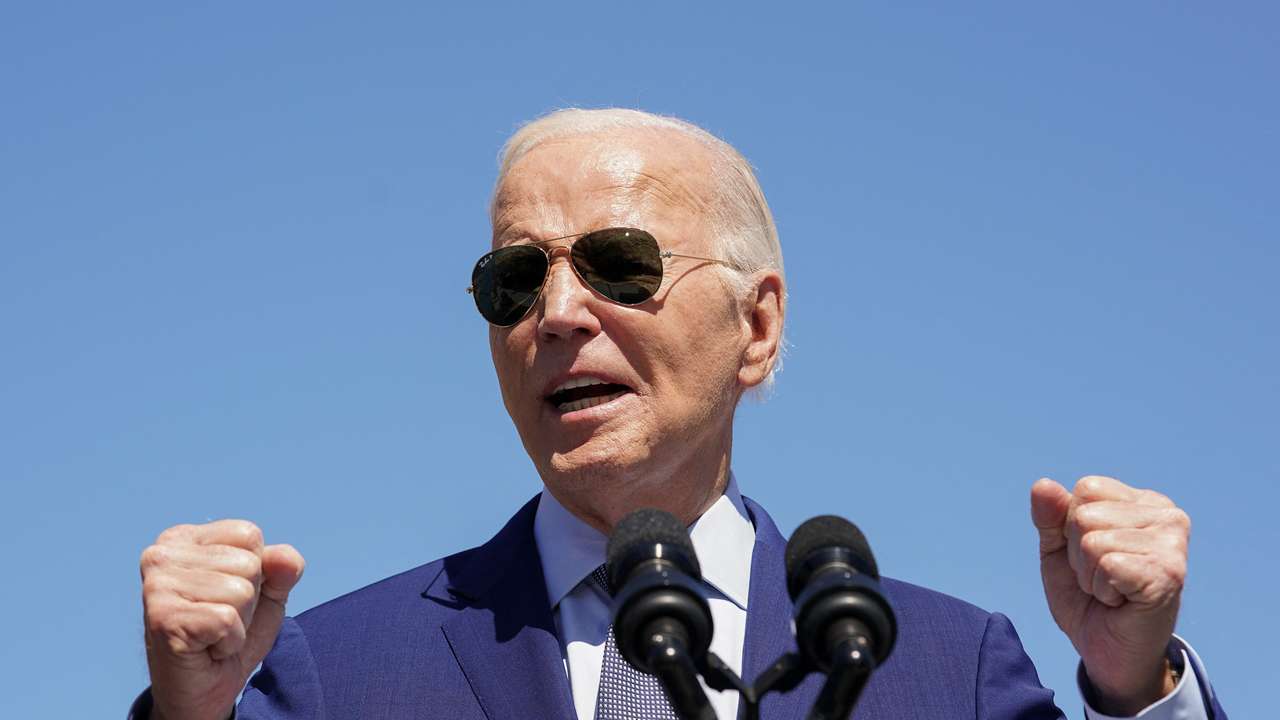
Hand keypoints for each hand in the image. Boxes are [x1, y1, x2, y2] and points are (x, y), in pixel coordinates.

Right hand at [140, 520, 304, 719]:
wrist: (205, 691)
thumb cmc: (232, 633)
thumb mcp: (268, 593)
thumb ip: (282, 568)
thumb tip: (285, 558)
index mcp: (184, 538)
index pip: (249, 534)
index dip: (257, 570)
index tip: (228, 595)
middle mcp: (161, 555)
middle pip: (248, 563)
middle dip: (247, 600)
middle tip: (219, 621)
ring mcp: (157, 586)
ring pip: (241, 591)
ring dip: (238, 623)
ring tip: (212, 634)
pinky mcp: (163, 619)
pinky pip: (226, 620)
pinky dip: (228, 641)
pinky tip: (206, 648)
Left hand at [1030, 476, 1188, 715]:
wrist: (1107, 652)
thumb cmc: (1087, 598)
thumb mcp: (1058, 550)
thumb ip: (1049, 516)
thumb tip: (1043, 484)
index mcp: (1144, 502)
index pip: (1086, 489)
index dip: (1072, 527)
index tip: (1093, 556)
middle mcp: (1168, 516)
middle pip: (1085, 515)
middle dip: (1078, 554)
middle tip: (1103, 579)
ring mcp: (1173, 544)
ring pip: (1092, 540)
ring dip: (1090, 574)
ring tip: (1112, 591)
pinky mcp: (1169, 574)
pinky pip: (1106, 564)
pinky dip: (1102, 588)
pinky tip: (1122, 602)